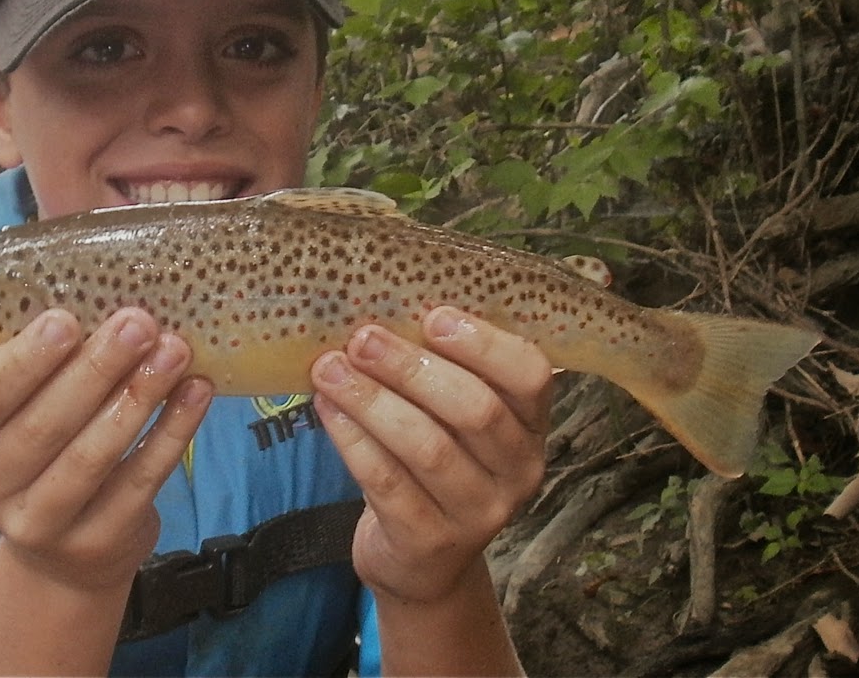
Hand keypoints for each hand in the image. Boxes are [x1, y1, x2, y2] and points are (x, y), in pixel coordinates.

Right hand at [0, 307, 212, 592]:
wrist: (64, 552)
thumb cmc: (45, 446)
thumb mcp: (24, 405)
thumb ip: (42, 354)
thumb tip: (85, 274)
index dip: (25, 359)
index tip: (66, 318)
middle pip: (43, 426)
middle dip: (95, 369)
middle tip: (138, 322)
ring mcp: (39, 525)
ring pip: (91, 457)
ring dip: (138, 396)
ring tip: (174, 349)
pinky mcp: (95, 543)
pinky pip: (139, 481)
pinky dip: (172, 432)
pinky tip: (196, 391)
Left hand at [311, 306, 551, 603]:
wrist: (421, 561)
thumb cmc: (434, 460)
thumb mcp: (449, 416)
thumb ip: (437, 365)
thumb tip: (380, 298)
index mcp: (531, 425)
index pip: (531, 375)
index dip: (484, 343)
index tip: (433, 315)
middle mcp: (518, 471)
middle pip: (474, 410)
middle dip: (412, 367)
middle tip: (362, 338)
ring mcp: (479, 513)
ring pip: (427, 447)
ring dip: (372, 400)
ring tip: (329, 368)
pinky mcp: (431, 542)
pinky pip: (388, 482)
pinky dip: (352, 440)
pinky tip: (327, 408)